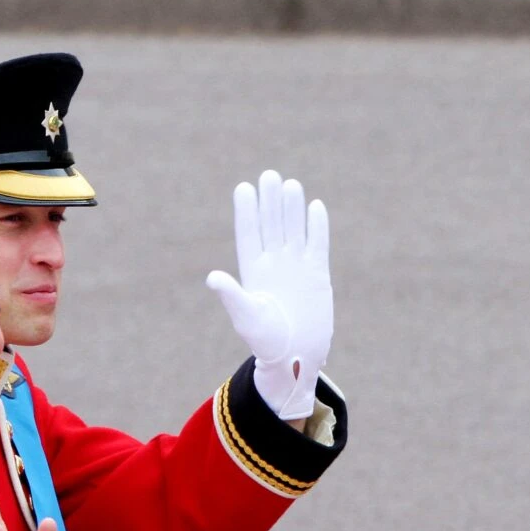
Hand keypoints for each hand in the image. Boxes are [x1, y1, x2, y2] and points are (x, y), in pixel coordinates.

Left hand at [206, 170, 332, 420]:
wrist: (295, 355)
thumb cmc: (265, 340)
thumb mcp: (245, 316)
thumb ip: (231, 295)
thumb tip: (212, 277)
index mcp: (253, 272)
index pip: (249, 235)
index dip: (247, 212)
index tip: (243, 188)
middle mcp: (274, 265)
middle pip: (271, 226)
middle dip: (269, 202)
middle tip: (268, 175)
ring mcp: (296, 267)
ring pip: (293, 229)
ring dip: (291, 208)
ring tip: (288, 184)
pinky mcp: (317, 274)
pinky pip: (317, 244)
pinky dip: (317, 226)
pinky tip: (314, 206)